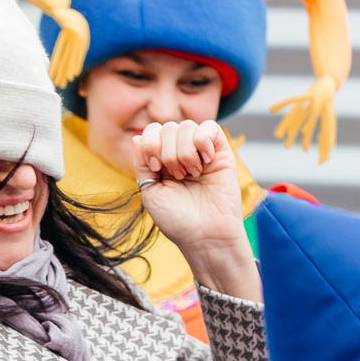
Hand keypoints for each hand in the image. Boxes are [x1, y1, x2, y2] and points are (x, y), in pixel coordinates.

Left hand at [130, 119, 245, 249]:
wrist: (204, 235)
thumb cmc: (177, 219)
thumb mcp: (149, 190)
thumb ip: (141, 163)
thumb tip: (137, 136)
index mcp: (163, 160)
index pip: (153, 131)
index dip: (150, 143)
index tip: (155, 168)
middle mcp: (182, 152)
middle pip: (168, 127)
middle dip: (167, 152)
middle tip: (177, 176)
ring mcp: (202, 151)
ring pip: (187, 126)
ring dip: (184, 151)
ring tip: (191, 174)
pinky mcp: (222, 152)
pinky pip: (210, 127)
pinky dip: (203, 140)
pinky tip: (205, 161)